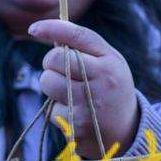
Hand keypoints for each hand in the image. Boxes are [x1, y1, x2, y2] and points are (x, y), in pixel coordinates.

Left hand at [30, 20, 139, 159]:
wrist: (127, 132)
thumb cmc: (112, 89)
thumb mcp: (109, 63)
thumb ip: (85, 48)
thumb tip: (52, 36)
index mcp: (110, 61)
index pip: (78, 36)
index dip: (52, 28)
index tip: (34, 28)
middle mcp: (102, 81)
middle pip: (55, 58)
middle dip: (50, 62)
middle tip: (61, 70)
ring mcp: (89, 105)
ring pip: (48, 82)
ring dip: (50, 85)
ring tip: (68, 91)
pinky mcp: (77, 126)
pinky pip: (52, 109)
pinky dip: (58, 109)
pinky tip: (75, 112)